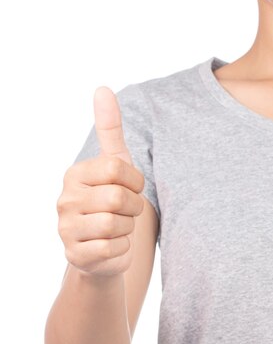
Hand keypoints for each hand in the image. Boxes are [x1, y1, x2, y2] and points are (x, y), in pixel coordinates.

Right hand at [57, 87, 144, 277]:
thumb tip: (103, 88)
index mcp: (75, 174)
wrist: (104, 252)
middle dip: (134, 208)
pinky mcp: (75, 255)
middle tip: (127, 213)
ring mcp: (66, 228)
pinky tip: (113, 247)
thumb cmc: (112, 204)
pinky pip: (114, 249)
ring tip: (118, 229)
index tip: (132, 189)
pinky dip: (122, 249)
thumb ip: (110, 130)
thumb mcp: (115, 166)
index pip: (118, 168)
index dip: (136, 182)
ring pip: (117, 225)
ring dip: (128, 229)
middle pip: (119, 198)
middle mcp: (65, 199)